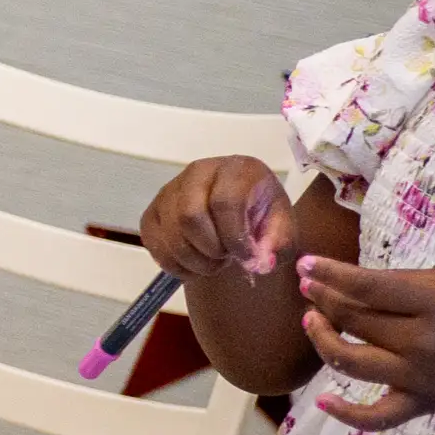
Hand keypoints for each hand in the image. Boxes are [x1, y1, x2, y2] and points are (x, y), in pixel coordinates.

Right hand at [144, 155, 299, 286]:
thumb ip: (278, 243)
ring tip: (213, 263)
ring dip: (194, 260)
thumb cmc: (262, 215)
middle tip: (226, 258)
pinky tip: (193, 265)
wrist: (241, 209)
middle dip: (210, 249)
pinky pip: (152, 241)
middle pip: (190, 216)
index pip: (225, 202)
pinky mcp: (152, 210)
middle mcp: (198, 172)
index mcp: (236, 169)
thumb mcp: (283, 227)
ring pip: (171, 232)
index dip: (234, 237)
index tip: (245, 257)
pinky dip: (172, 263)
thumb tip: (259, 262)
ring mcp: (170, 190)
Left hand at [292, 259, 434, 434]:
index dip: (330, 274)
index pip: (368, 288)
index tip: (305, 264)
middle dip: (322, 300)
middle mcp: (423, 342)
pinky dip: (346, 414)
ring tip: (311, 321)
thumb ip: (401, 283)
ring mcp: (418, 378)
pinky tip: (323, 401)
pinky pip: (375, 417)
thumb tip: (348, 280)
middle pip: (354, 321)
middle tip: (309, 288)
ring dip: (322, 340)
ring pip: (350, 362)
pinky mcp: (419, 405)